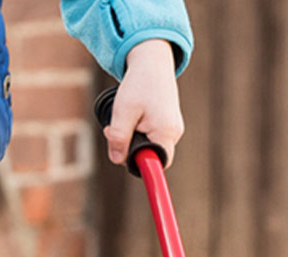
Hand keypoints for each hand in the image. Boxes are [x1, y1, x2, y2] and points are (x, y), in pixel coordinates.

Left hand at [105, 39, 183, 167]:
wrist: (152, 61)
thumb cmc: (139, 83)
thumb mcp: (123, 110)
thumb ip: (119, 137)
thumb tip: (117, 160)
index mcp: (166, 132)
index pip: (156, 164)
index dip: (138, 164)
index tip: (123, 153)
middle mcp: (174, 133)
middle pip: (150, 156)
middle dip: (129, 148)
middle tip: (113, 130)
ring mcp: (173, 129)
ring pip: (148, 146)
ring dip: (132, 138)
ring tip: (125, 117)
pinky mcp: (168, 124)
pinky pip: (151, 137)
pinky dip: (138, 131)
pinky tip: (133, 116)